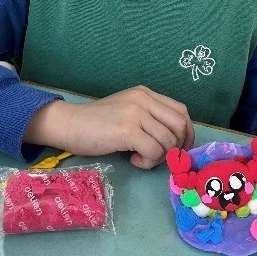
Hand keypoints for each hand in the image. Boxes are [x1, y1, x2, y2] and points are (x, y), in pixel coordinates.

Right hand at [25, 86, 194, 168]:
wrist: (69, 124)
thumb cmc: (96, 123)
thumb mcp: (127, 111)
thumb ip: (149, 118)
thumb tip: (175, 141)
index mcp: (145, 93)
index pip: (181, 111)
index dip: (187, 134)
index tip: (179, 149)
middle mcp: (143, 99)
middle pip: (180, 125)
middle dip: (178, 147)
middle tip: (161, 158)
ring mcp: (135, 113)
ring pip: (169, 141)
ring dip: (159, 157)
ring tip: (141, 158)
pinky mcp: (127, 130)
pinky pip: (153, 151)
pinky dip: (147, 162)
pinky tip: (132, 159)